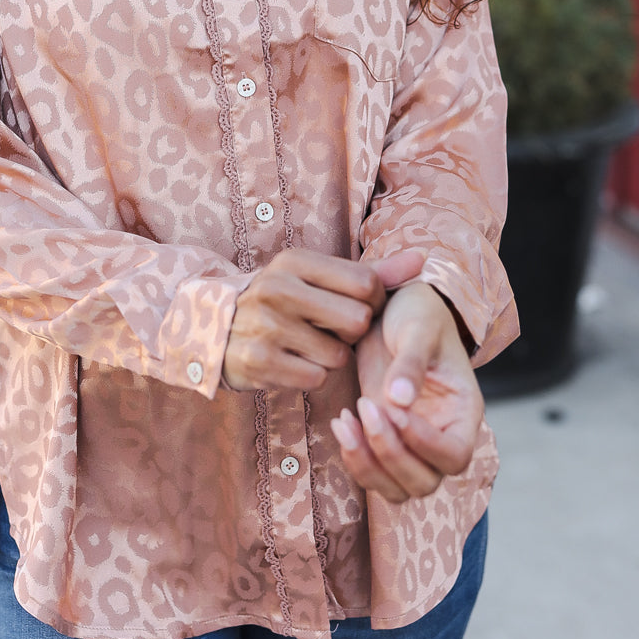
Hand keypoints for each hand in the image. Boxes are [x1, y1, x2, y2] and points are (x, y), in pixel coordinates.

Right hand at [223, 248, 424, 391]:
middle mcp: (277, 288)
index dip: (371, 302)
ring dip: (329, 357)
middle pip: (357, 321)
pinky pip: (314, 378)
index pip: (365, 282)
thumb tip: (422, 259)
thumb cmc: (283, 301)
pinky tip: (292, 362)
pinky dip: (310, 376)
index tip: (354, 306)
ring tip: (306, 345)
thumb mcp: (318, 278)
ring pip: (337, 355)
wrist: (216, 329)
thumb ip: (373, 273)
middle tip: (330, 330)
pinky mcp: (258, 361)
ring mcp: (265, 325)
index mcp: (295, 261)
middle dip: (351, 333)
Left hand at [330, 282, 483, 503]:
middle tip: (367, 408)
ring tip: (346, 420)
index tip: (394, 408)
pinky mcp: (383, 439)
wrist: (394, 309)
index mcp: (463, 411)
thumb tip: (400, 399)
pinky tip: (341, 421)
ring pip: (397, 489)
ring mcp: (411, 443)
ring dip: (367, 465)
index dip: (424, 444)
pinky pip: (371, 472)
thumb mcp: (419, 328)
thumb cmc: (418, 313)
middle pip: (426, 482)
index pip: (455, 454)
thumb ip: (411, 361)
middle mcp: (441, 435)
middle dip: (391, 455)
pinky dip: (353, 456)